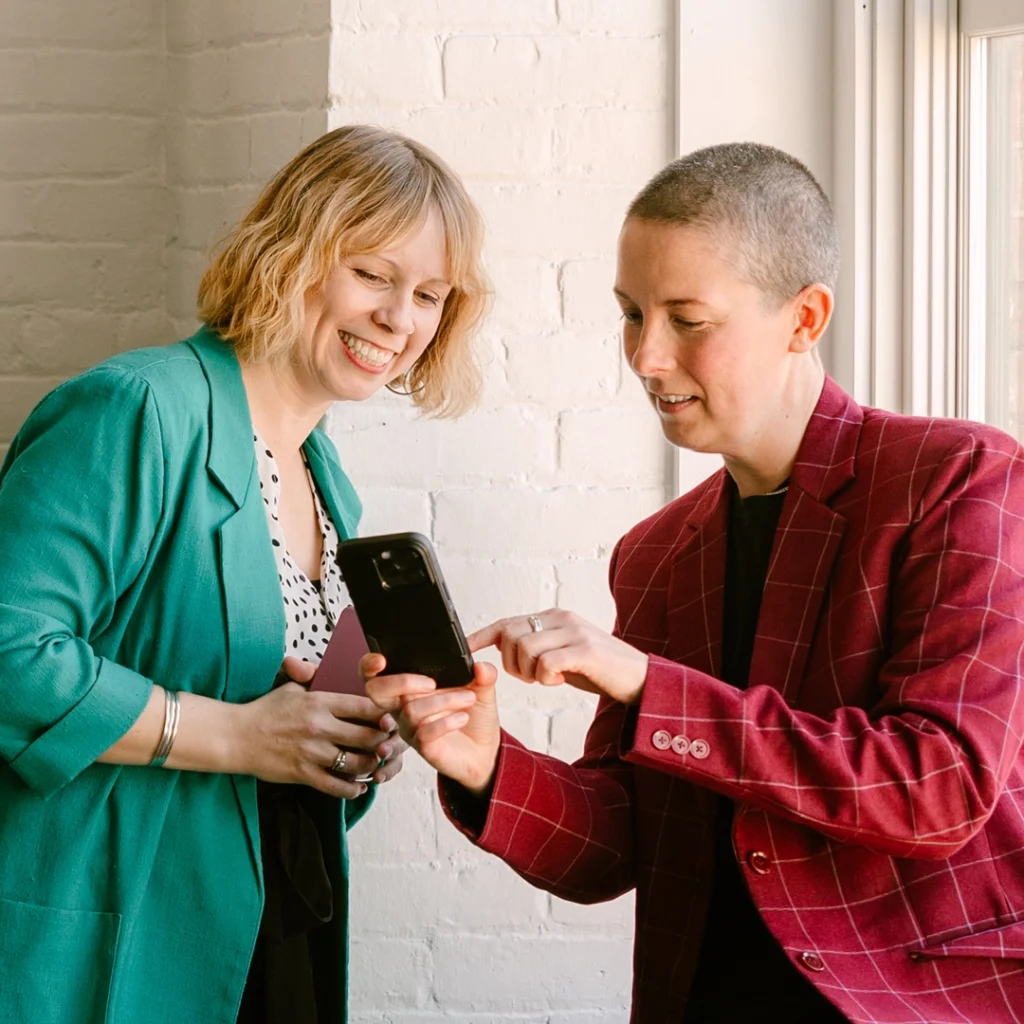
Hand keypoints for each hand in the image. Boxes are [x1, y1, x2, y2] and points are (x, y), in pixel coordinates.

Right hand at [232, 656, 395, 798]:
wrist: (236, 736)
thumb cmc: (266, 711)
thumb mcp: (292, 688)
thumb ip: (314, 678)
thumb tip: (329, 665)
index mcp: (320, 701)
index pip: (364, 706)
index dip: (384, 714)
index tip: (391, 719)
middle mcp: (320, 727)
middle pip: (367, 736)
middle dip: (383, 741)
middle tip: (389, 744)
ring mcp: (312, 752)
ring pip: (356, 763)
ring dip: (371, 765)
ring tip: (375, 764)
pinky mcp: (303, 773)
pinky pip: (335, 786)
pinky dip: (352, 789)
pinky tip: (359, 786)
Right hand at [363, 654, 500, 796]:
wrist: (485, 750)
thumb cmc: (474, 715)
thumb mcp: (482, 689)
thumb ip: (483, 674)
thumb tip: (481, 666)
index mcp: (409, 687)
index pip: (376, 674)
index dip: (370, 665)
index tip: (382, 659)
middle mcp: (403, 707)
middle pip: (376, 690)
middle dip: (400, 681)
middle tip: (432, 682)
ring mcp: (410, 728)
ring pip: (411, 710)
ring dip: (443, 700)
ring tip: (469, 698)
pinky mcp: (423, 747)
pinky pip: (424, 732)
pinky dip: (446, 722)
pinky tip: (463, 717)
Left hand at [468, 609, 648, 704]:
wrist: (641, 677)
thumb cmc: (599, 669)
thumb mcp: (563, 655)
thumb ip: (538, 649)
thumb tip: (504, 649)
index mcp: (554, 618)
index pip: (507, 623)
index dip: (481, 636)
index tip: (464, 650)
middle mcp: (562, 618)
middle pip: (510, 635)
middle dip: (512, 664)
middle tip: (533, 677)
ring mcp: (574, 632)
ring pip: (525, 648)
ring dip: (530, 672)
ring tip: (549, 679)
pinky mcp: (586, 650)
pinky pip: (547, 662)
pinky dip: (546, 677)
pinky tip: (561, 680)